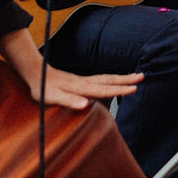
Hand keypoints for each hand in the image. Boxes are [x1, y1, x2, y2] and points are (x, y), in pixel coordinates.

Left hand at [26, 67, 143, 109]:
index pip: (104, 89)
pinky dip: (111, 80)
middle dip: (126, 79)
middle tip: (142, 76)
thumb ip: (70, 100)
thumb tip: (86, 104)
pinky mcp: (80, 81)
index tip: (134, 88)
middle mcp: (84, 82)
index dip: (119, 89)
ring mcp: (83, 81)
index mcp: (81, 87)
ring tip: (134, 76)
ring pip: (106, 78)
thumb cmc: (43, 87)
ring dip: (120, 78)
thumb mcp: (53, 97)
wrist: (35, 72)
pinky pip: (100, 80)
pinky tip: (113, 82)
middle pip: (109, 80)